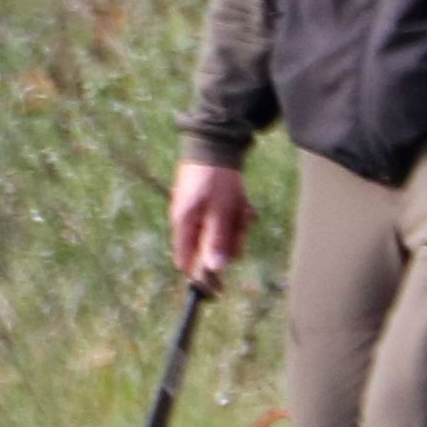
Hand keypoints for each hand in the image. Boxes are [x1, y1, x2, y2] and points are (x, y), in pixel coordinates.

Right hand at [167, 158, 248, 283]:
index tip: (221, 283)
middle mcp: (187, 222)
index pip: (186, 262)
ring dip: (236, 225)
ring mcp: (197, 212)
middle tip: (242, 225)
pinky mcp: (208, 203)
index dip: (202, 274)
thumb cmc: (216, 178)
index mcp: (184, 225)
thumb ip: (217, 239)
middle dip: (230, 240)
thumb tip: (214, 268)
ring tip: (243, 209)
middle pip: (209, 248)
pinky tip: (243, 203)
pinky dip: (235, 213)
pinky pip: (224, 218)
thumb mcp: (221, 210)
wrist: (215, 144)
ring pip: (220, 232)